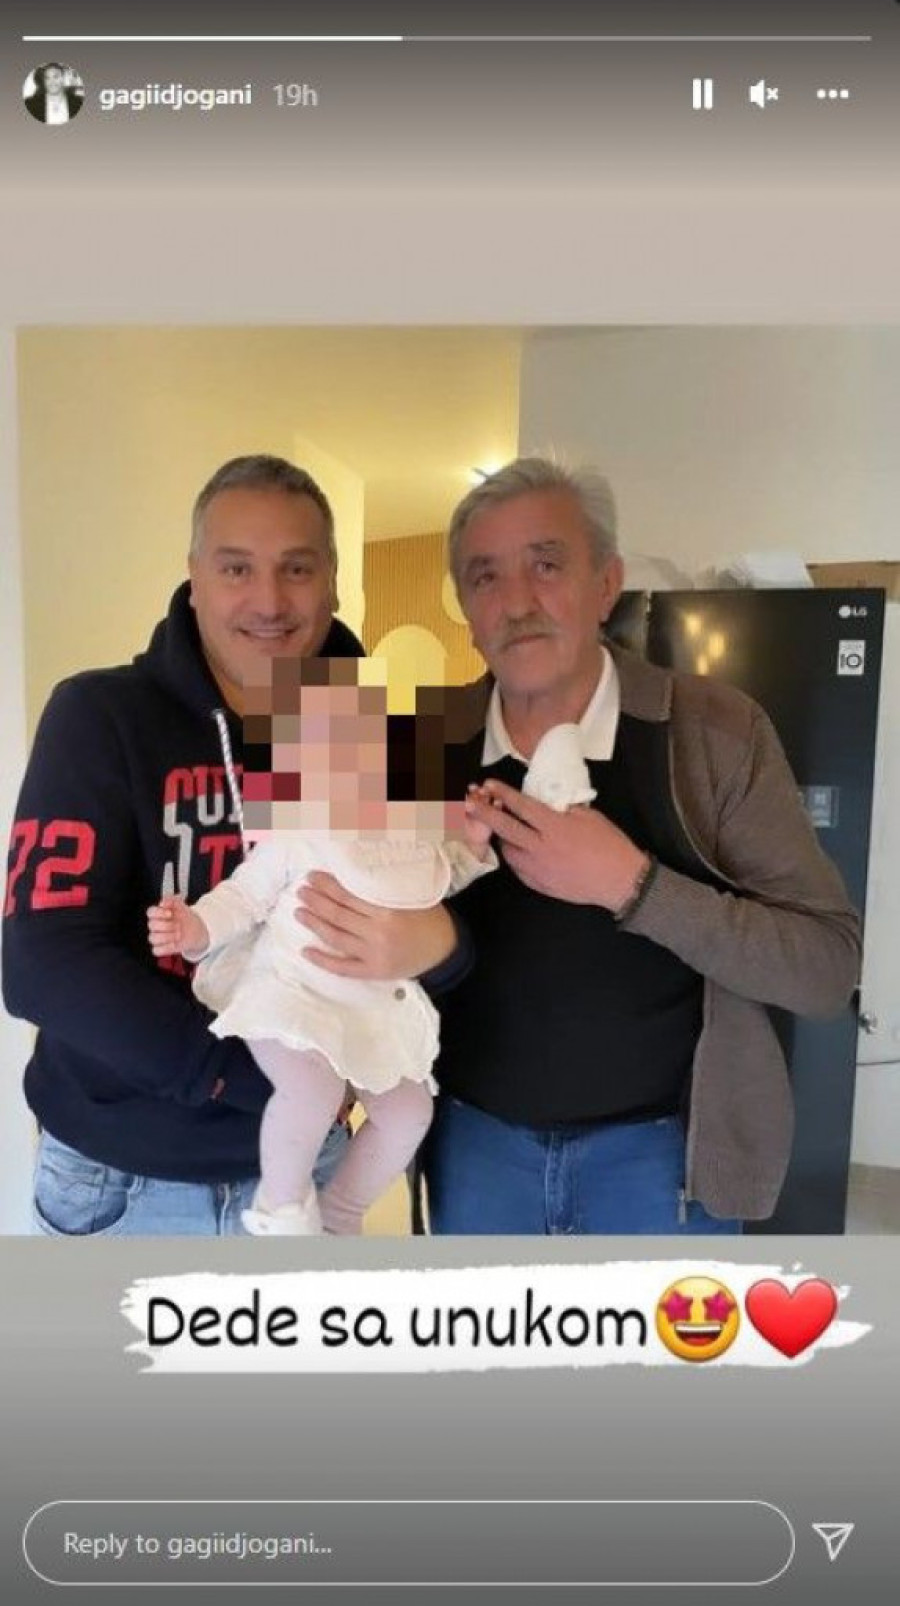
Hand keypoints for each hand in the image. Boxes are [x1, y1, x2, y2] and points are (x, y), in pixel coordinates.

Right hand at [147, 895, 209, 957]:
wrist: (197, 931)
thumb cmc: (186, 919)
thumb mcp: (183, 906)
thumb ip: (173, 900)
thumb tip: (163, 901)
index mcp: (159, 914)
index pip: (150, 912)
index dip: (159, 912)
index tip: (170, 914)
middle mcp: (156, 926)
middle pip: (151, 925)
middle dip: (167, 925)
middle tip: (178, 926)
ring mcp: (158, 937)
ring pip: (152, 938)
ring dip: (167, 936)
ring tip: (179, 935)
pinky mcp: (161, 948)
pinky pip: (156, 950)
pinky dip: (166, 947)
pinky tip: (175, 943)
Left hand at [295, 872, 457, 978]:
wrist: (445, 949)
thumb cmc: (427, 917)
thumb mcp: (411, 895)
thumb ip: (383, 888)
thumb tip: (351, 873)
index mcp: (389, 910)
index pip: (349, 895)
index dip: (327, 885)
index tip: (312, 877)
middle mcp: (379, 933)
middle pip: (338, 914)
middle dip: (316, 901)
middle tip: (301, 891)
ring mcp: (374, 955)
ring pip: (335, 938)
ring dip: (314, 924)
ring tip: (299, 913)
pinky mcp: (373, 972)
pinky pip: (342, 968)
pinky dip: (323, 960)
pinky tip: (306, 951)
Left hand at [464, 778, 648, 909]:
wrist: (621, 881)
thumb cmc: (610, 845)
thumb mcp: (590, 817)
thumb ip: (563, 809)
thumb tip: (547, 802)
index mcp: (554, 826)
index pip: (521, 806)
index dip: (503, 794)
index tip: (489, 784)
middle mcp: (541, 847)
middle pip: (505, 828)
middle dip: (484, 814)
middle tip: (470, 804)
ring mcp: (538, 869)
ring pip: (508, 851)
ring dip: (501, 838)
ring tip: (499, 828)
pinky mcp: (540, 885)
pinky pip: (518, 869)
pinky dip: (515, 857)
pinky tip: (517, 850)